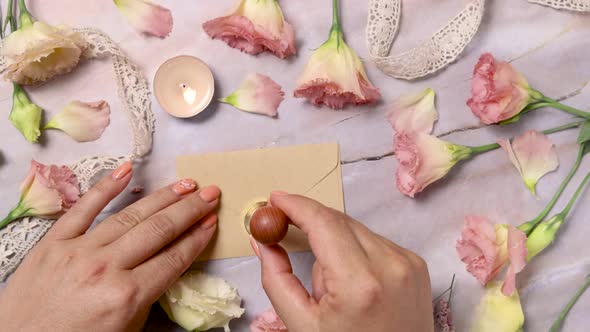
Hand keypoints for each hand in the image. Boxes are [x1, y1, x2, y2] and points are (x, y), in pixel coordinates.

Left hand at [0, 162, 219, 331]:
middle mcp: (106, 268)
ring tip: (186, 184)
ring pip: (130, 216)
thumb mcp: (125, 330)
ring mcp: (78, 251)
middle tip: (211, 193)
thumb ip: (148, 297)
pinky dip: (105, 187)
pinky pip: (83, 209)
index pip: (173, 258)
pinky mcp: (53, 243)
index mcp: (126, 296)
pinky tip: (127, 171)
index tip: (213, 220)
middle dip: (189, 210)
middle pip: (158, 230)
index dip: (197, 238)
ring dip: (162, 197)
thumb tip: (167, 265)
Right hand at [251, 192, 433, 331]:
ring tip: (329, 280)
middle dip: (309, 221)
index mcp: (359, 283)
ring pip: (356, 229)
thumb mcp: (302, 324)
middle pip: (339, 220)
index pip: (323, 223)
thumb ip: (277, 279)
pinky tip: (352, 278)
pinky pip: (375, 240)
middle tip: (282, 225)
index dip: (296, 205)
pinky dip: (356, 249)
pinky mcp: (417, 264)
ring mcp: (407, 263)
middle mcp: (390, 265)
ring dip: (334, 240)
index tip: (275, 198)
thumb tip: (263, 241)